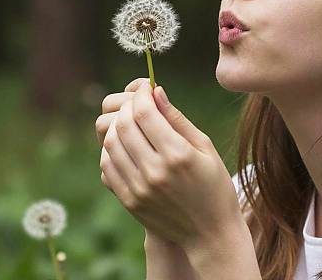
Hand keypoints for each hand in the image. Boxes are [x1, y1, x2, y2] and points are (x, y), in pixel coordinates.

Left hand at [99, 80, 242, 251]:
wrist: (210, 232)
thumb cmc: (214, 184)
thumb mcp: (204, 146)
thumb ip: (177, 118)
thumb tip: (156, 91)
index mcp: (177, 154)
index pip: (144, 112)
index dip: (142, 94)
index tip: (147, 88)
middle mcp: (154, 171)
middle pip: (124, 125)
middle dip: (129, 106)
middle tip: (138, 102)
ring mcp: (138, 188)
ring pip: (111, 144)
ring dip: (118, 125)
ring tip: (132, 121)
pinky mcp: (129, 201)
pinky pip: (107, 166)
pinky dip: (111, 148)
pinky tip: (126, 143)